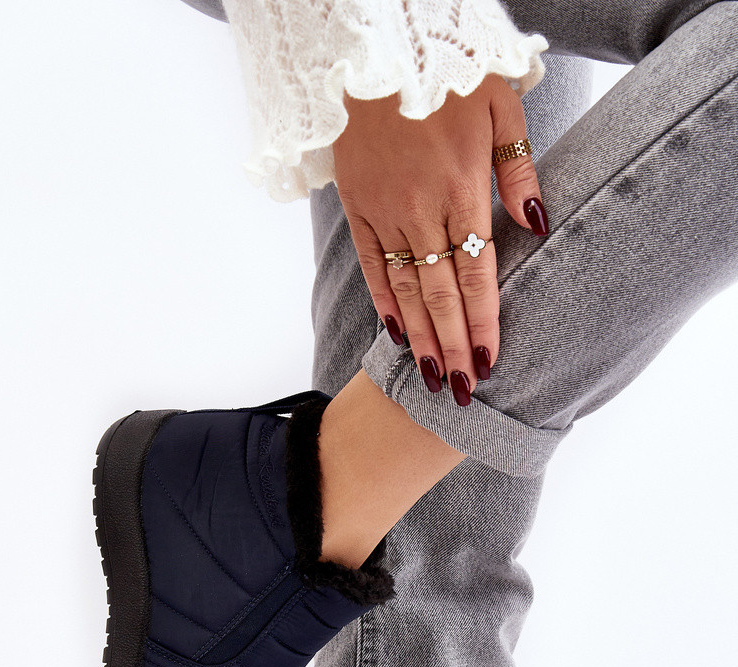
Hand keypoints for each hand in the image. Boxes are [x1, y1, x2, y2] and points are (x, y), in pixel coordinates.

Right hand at [332, 76, 547, 404]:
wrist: (373, 46)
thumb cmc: (446, 71)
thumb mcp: (500, 105)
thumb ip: (520, 168)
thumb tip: (538, 224)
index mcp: (463, 188)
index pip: (477, 273)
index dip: (484, 323)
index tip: (490, 363)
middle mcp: (423, 209)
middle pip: (442, 294)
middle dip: (454, 347)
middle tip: (461, 392)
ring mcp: (386, 211)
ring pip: (407, 288)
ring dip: (421, 339)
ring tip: (431, 379)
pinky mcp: (358, 207)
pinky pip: (373, 265)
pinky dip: (384, 302)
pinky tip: (397, 336)